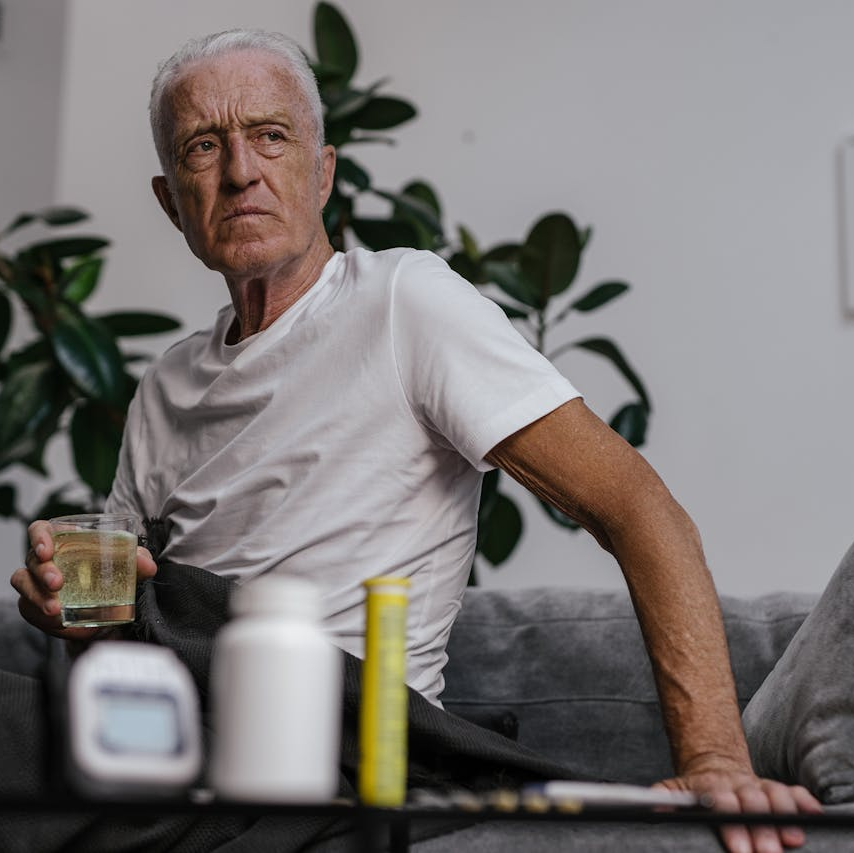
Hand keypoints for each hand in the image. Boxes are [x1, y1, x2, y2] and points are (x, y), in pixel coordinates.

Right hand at [10, 519, 157, 642]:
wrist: (103, 605)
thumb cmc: (108, 572)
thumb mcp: (126, 564)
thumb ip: (138, 560)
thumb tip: (148, 566)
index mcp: (63, 540)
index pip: (40, 531)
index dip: (39, 538)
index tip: (47, 550)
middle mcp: (44, 560)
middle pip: (32, 560)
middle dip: (43, 572)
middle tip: (57, 584)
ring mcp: (35, 583)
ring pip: (24, 584)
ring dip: (37, 596)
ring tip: (56, 609)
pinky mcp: (33, 605)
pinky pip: (30, 610)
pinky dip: (44, 617)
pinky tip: (61, 623)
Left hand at [655, 758, 821, 852]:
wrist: (713, 765)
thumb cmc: (695, 790)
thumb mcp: (673, 789)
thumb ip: (662, 798)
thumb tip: (651, 809)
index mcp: (711, 787)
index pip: (721, 804)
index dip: (730, 826)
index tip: (739, 851)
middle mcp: (737, 785)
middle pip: (752, 803)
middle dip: (760, 829)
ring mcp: (757, 785)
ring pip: (774, 796)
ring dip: (784, 817)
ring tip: (792, 839)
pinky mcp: (774, 788)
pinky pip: (792, 791)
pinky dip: (803, 801)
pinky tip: (813, 813)